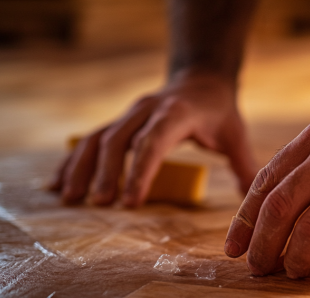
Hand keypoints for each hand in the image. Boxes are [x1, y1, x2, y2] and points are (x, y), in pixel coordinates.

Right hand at [50, 71, 256, 205]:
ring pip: (98, 138)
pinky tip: (57, 185)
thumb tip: (252, 200)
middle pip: (119, 140)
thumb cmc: (219, 111)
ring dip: (82, 168)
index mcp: (176, 113)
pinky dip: (72, 162)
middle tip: (100, 205)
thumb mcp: (236, 134)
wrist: (201, 80)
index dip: (139, 172)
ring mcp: (129, 114)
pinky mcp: (119, 122)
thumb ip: (244, 166)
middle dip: (107, 173)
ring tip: (69, 199)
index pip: (152, 142)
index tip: (130, 202)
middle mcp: (147, 110)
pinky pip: (89, 140)